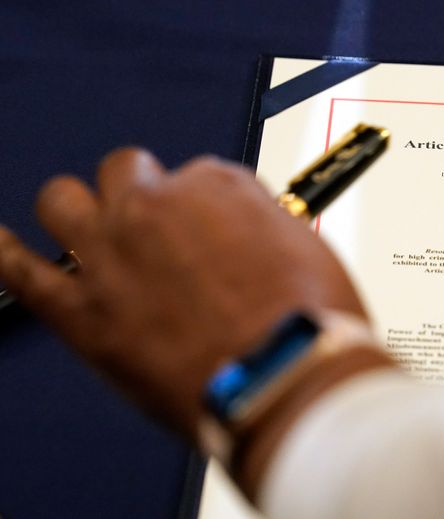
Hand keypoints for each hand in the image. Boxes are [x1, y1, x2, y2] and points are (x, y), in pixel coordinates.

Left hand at [0, 148, 367, 438]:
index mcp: (216, 186)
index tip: (209, 229)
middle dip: (141, 194)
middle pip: (126, 171)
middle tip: (159, 230)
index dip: (201, 205)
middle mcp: (155, 206)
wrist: (279, 378)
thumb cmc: (303, 321)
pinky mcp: (80, 310)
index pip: (195, 173)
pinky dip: (8, 253)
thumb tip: (246, 230)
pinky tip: (7, 247)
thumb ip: (264, 226)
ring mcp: (111, 252)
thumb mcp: (308, 248)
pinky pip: (21, 270)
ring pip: (63, 200)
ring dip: (79, 211)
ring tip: (91, 233)